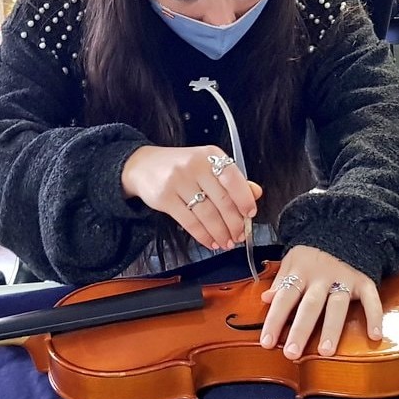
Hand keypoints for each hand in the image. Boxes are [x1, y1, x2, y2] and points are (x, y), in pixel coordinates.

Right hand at [121, 145, 261, 249]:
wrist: (143, 166)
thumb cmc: (180, 167)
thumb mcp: (207, 165)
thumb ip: (232, 179)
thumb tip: (256, 193)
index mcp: (210, 155)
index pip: (234, 179)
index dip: (245, 200)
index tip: (250, 215)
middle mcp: (195, 166)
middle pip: (222, 201)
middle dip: (234, 223)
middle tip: (239, 236)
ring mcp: (178, 181)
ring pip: (207, 214)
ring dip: (220, 233)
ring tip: (227, 242)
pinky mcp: (165, 198)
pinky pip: (189, 222)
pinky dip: (203, 235)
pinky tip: (210, 241)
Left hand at [259, 245, 382, 359]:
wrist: (345, 229)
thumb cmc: (313, 253)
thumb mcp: (292, 260)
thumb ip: (281, 281)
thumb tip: (266, 299)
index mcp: (301, 272)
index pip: (285, 298)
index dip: (275, 320)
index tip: (267, 342)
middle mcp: (322, 277)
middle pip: (310, 306)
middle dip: (300, 330)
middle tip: (292, 353)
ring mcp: (345, 279)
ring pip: (337, 306)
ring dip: (331, 329)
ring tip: (325, 352)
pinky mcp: (365, 280)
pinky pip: (372, 299)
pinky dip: (375, 317)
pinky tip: (375, 336)